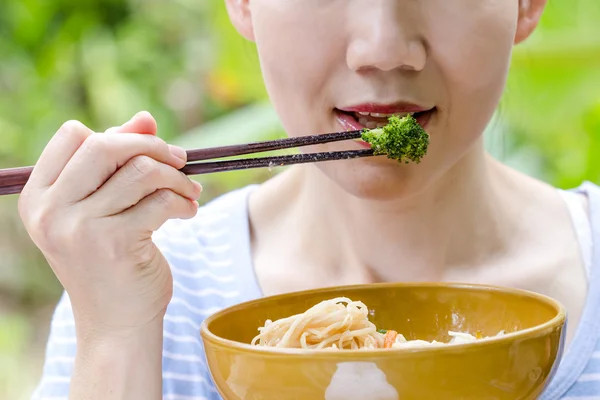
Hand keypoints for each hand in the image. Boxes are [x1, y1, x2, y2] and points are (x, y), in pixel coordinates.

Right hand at [18, 112, 201, 340]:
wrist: (115, 322)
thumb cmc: (110, 261)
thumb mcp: (102, 209)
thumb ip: (119, 162)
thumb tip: (146, 117)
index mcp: (38, 196)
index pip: (73, 135)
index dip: (118, 136)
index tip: (147, 151)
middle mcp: (50, 211)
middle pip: (106, 146)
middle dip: (153, 147)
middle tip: (181, 161)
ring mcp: (79, 228)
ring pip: (140, 171)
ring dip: (176, 178)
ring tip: (190, 193)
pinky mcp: (114, 244)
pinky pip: (160, 200)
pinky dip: (183, 201)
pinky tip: (189, 212)